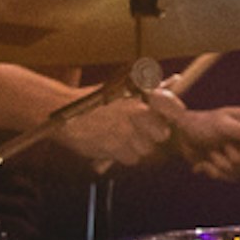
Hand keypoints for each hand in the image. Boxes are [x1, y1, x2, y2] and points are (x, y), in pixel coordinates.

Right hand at [59, 85, 185, 173]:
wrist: (64, 114)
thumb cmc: (95, 101)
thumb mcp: (122, 88)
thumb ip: (150, 87)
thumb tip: (175, 80)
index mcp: (139, 95)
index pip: (171, 106)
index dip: (174, 113)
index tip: (174, 118)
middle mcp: (135, 112)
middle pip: (162, 134)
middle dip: (152, 135)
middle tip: (138, 132)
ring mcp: (125, 131)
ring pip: (146, 149)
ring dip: (136, 147)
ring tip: (120, 138)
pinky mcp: (114, 147)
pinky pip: (131, 159)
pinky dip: (123, 156)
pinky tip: (112, 146)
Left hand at [175, 101, 239, 181]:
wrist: (180, 137)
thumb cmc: (201, 124)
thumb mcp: (222, 126)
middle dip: (237, 158)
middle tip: (222, 147)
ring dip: (222, 164)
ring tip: (211, 152)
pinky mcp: (233, 168)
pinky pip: (232, 178)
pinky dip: (215, 171)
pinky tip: (206, 162)